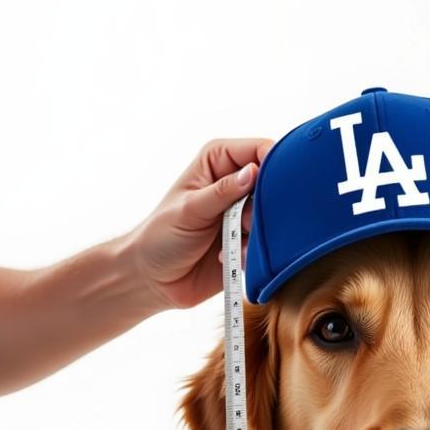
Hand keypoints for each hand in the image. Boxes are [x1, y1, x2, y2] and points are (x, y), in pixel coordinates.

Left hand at [129, 138, 272, 310]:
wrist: (155, 280)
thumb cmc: (161, 237)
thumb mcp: (190, 210)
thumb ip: (223, 191)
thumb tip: (253, 173)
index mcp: (219, 160)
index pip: (259, 149)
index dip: (273, 163)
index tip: (273, 187)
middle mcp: (234, 182)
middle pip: (273, 183)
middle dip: (265, 205)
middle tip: (244, 223)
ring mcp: (243, 212)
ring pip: (274, 215)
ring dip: (258, 232)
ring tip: (232, 244)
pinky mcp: (249, 239)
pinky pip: (269, 242)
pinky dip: (254, 251)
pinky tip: (230, 258)